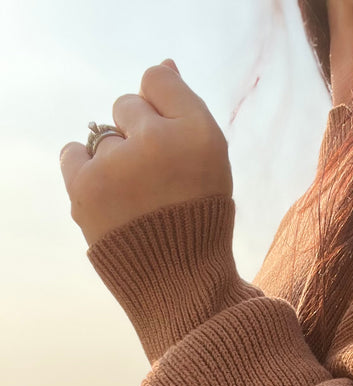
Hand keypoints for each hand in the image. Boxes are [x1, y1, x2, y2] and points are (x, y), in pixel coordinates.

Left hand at [59, 60, 232, 247]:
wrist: (179, 283)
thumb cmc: (197, 220)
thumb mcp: (210, 161)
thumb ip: (185, 110)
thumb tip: (163, 65)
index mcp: (201, 133)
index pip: (158, 79)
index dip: (161, 110)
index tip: (168, 142)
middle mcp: (160, 142)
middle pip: (127, 104)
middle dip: (137, 134)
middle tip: (156, 179)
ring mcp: (120, 164)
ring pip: (103, 133)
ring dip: (114, 159)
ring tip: (136, 199)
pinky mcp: (87, 187)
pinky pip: (73, 152)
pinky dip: (86, 171)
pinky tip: (110, 198)